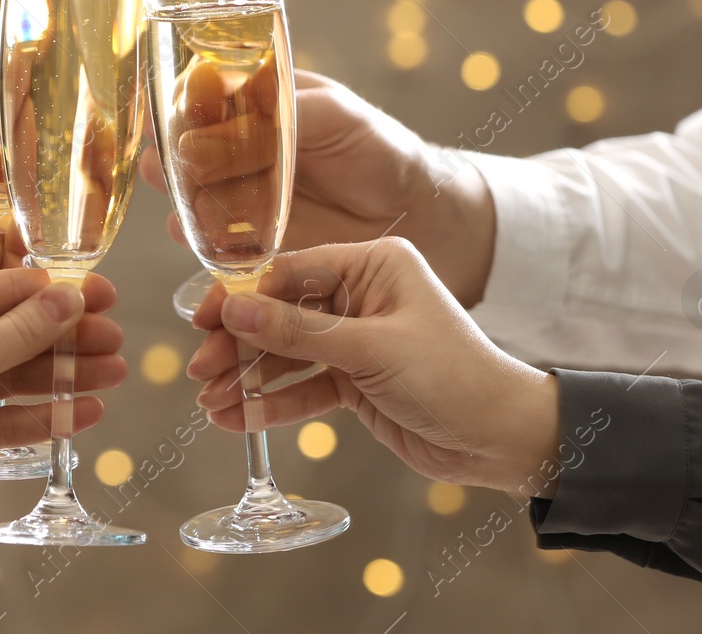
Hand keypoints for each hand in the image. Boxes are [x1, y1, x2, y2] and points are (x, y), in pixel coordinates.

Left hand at [0, 269, 124, 518]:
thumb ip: (20, 329)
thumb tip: (68, 296)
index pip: (4, 286)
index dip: (56, 292)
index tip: (103, 294)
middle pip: (13, 331)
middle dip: (66, 337)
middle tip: (118, 338)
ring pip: (11, 375)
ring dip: (61, 376)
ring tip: (115, 375)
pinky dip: (38, 416)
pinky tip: (81, 415)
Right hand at [140, 70, 495, 304]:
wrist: (426, 218)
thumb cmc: (383, 151)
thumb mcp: (334, 117)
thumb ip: (275, 119)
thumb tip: (205, 133)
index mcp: (259, 106)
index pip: (201, 101)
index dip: (176, 110)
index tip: (163, 120)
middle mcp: (243, 153)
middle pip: (186, 157)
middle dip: (171, 166)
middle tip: (165, 173)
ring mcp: (246, 201)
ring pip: (195, 203)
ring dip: (185, 210)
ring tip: (187, 217)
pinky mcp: (256, 246)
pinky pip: (218, 247)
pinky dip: (206, 250)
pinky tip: (207, 247)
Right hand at [187, 238, 558, 494]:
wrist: (501, 438)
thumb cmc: (453, 376)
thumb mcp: (371, 349)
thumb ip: (299, 332)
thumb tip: (234, 310)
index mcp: (373, 263)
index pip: (290, 270)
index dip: (243, 296)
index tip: (203, 320)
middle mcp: (361, 294)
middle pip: (280, 314)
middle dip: (238, 344)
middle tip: (200, 370)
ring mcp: (357, 339)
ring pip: (286, 354)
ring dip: (248, 377)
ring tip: (209, 402)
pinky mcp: (355, 380)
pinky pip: (303, 387)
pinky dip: (271, 403)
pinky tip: (236, 417)